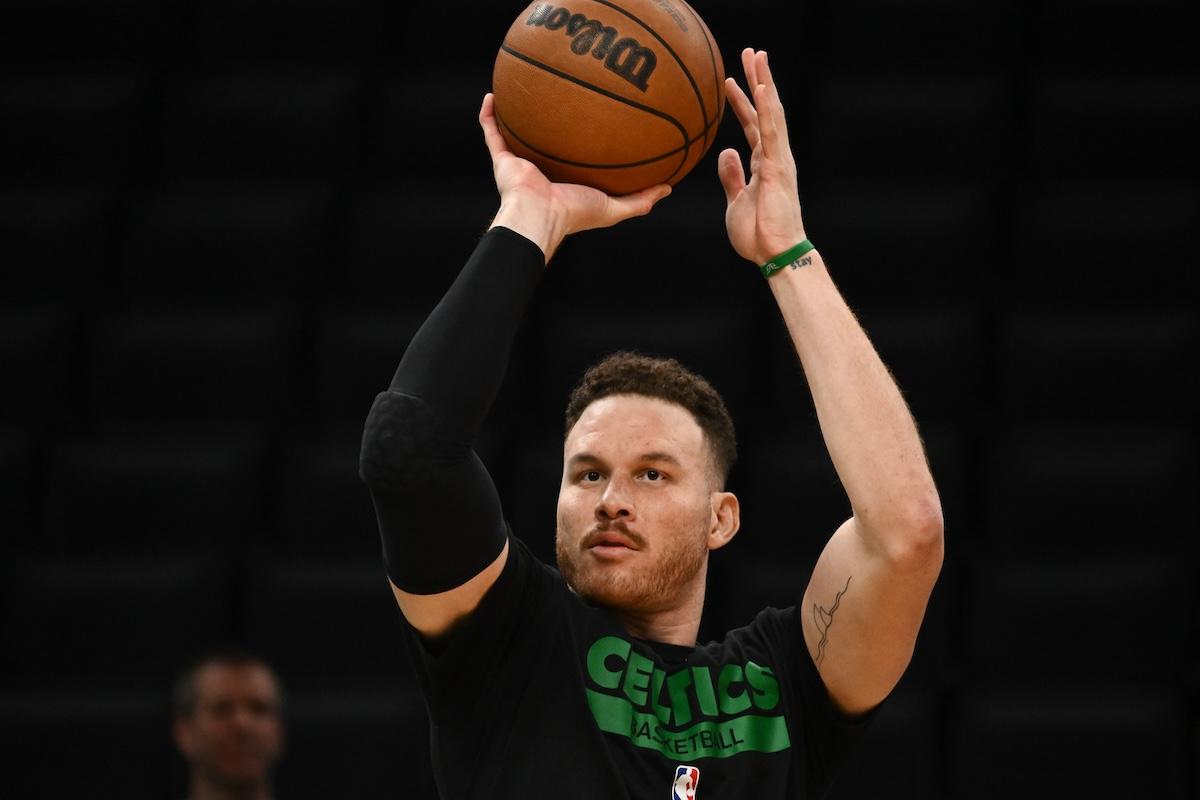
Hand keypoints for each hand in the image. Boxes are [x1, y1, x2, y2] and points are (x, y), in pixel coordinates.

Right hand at [479, 93, 671, 260]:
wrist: (539, 216)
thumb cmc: (574, 214)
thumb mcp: (614, 207)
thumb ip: (641, 200)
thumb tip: (668, 187)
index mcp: (565, 180)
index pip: (573, 158)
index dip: (582, 142)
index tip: (596, 119)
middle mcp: (541, 170)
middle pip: (545, 141)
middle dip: (551, 122)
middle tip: (562, 94)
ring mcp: (520, 163)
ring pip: (516, 133)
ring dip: (517, 114)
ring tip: (522, 89)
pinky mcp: (502, 159)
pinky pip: (492, 131)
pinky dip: (489, 115)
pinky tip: (493, 94)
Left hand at [717, 49, 807, 265]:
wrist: (774, 254)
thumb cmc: (757, 234)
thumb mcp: (735, 201)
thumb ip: (731, 176)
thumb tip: (726, 152)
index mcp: (763, 164)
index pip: (752, 125)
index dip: (742, 102)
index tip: (730, 82)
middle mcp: (774, 156)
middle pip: (765, 110)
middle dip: (757, 80)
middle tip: (750, 52)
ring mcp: (778, 159)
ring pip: (772, 112)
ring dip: (764, 82)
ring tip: (756, 56)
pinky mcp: (778, 166)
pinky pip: (772, 131)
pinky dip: (768, 108)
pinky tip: (763, 86)